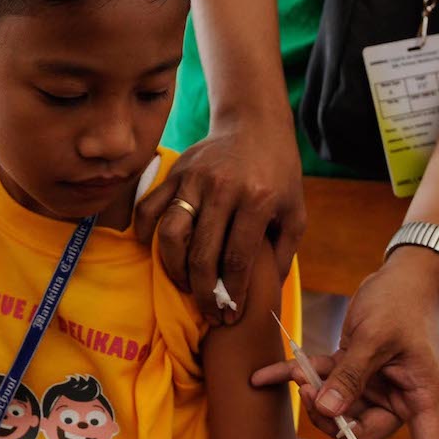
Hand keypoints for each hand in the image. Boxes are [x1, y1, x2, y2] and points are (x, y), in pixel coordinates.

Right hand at [135, 115, 304, 323]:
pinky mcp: (175, 171)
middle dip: (204, 293)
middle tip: (208, 313)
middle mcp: (224, 189)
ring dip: (174, 269)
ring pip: (171, 234)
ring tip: (185, 286)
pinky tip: (150, 250)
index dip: (233, 293)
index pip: (239, 259)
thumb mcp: (295, 210)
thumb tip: (266, 294)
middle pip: (203, 254)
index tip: (231, 315)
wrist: (255, 124)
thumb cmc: (279, 173)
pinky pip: (150, 206)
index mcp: (258, 200)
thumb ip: (283, 252)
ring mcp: (195, 179)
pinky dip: (143, 231)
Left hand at [253, 246, 438, 438]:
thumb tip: (327, 413)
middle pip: (364, 430)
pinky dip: (296, 376)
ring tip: (293, 372)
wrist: (402, 272)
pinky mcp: (354, 367)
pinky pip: (323, 379)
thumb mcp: (375, 337)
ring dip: (311, 394)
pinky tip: (264, 377)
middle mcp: (399, 396)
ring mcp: (375, 384)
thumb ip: (350, 376)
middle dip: (332, 419)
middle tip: (308, 392)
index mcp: (421, 396)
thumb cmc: (400, 301)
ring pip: (338, 408)